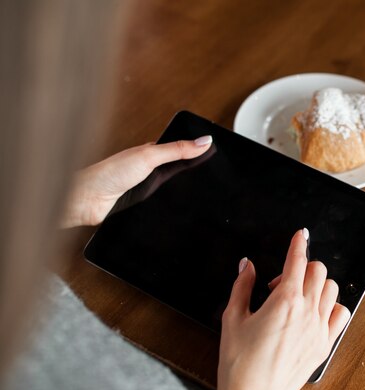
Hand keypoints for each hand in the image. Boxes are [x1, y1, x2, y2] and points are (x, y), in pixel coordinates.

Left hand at [61, 136, 212, 227]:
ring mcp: (145, 189)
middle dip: (194, 174)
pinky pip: (162, 206)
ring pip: (172, 190)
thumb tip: (204, 141)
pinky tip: (178, 211)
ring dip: (181, 194)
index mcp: (151, 153)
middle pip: (179, 172)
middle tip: (215, 176)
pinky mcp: (142, 206)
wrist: (86, 200)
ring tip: (201, 195)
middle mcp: (149, 170)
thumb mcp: (149, 157)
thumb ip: (176, 150)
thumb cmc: (108, 174)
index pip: (180, 151)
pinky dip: (170, 208)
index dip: (198, 152)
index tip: (217, 153)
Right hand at [217, 229, 350, 389]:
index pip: (297, 260)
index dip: (299, 243)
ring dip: (317, 284)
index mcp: (285, 301)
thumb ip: (242, 286)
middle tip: (283, 281)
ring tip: (298, 296)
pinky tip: (315, 312)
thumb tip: (246, 266)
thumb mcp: (233, 318)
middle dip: (303, 267)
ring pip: (332, 289)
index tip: (301, 235)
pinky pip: (341, 314)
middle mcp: (307, 312)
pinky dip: (331, 307)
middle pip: (318, 271)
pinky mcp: (325, 345)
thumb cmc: (240, 364)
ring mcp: (319, 328)